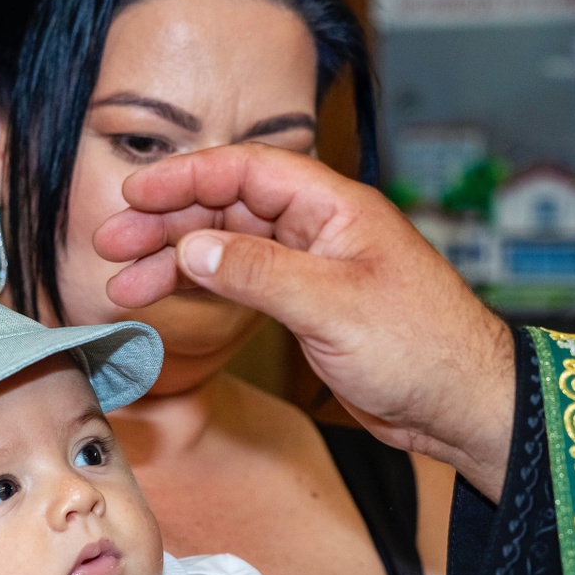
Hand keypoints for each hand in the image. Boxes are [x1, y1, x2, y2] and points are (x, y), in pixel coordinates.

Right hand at [95, 144, 515, 494]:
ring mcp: (314, 268)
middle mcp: (322, 230)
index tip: (135, 195)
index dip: (188, 178)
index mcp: (336, 208)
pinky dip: (205, 292)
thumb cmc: (424, 348)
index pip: (248, 170)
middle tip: (111, 244)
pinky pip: (246, 285)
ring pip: (231, 250)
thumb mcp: (334, 306)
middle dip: (167, 223)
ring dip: (176, 263)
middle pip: (230, 209)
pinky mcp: (310, 308)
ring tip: (122, 284)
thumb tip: (193, 247)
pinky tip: (167, 300)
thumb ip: (260, 273)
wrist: (463, 404)